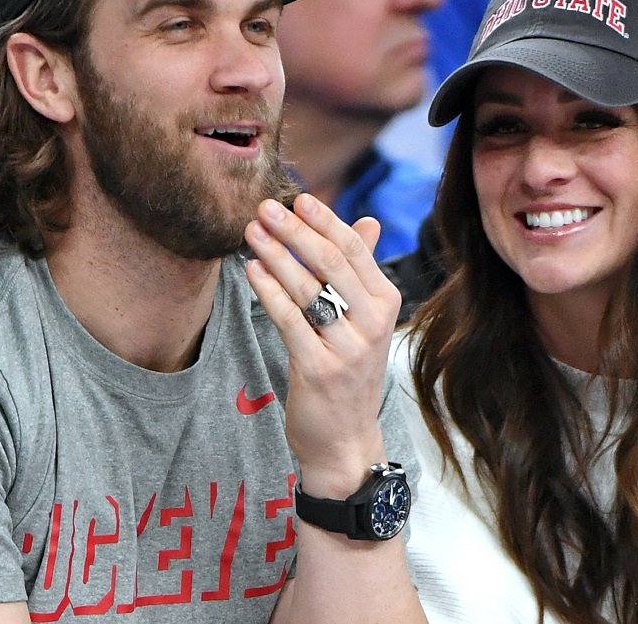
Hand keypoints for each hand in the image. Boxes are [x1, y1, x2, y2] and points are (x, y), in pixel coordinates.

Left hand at [243, 194, 399, 496]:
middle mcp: (373, 323)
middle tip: (265, 208)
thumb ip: (361, 270)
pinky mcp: (319, 369)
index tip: (298, 198)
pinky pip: (289, 319)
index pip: (355, 250)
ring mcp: (348, 348)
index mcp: (386, 304)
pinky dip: (268, 290)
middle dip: (295, 231)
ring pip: (307, 289)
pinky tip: (252, 270)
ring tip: (251, 232)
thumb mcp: (364, 320)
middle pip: (331, 264)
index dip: (325, 221)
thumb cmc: (349, 371)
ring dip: (275, 255)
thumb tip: (368, 220)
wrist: (345, 440)